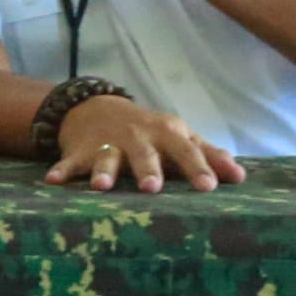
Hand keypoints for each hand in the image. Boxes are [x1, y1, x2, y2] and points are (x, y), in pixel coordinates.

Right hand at [48, 95, 245, 191]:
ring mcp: (107, 142)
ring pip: (106, 157)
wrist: (97, 108)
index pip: (185, 150)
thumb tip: (242, 176)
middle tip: (152, 187)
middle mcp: (137, 136)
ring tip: (102, 186)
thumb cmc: (149, 131)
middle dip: (147, 169)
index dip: (197, 167)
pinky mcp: (81, 150)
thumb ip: (208, 155)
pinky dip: (62, 170)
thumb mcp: (178, 136)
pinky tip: (54, 181)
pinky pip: (70, 162)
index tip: (210, 187)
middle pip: (144, 153)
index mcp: (166, 133)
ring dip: (103, 170)